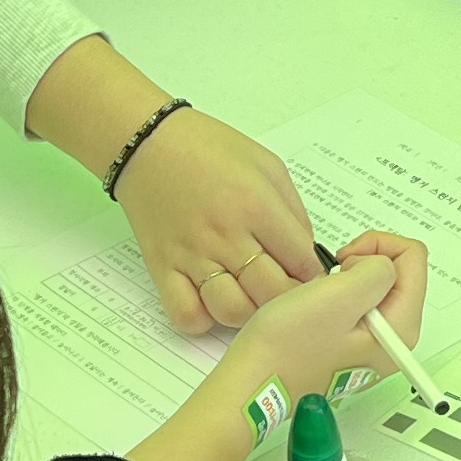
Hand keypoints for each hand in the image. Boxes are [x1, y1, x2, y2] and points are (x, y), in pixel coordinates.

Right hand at [113, 108, 321, 329]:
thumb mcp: (267, 165)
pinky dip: (204, 318)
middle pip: (272, 293)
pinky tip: (212, 300)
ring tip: (250, 295)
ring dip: (249, 311)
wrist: (147, 142)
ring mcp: (192, 255)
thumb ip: (293, 212)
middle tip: (283, 288)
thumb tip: (305, 254)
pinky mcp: (163, 268)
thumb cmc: (208, 148)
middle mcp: (226, 235)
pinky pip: (187, 315)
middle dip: (287, 297)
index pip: (302, 262)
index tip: (308, 274)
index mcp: (256, 206)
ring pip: (233, 310)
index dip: (313, 273)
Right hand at [224, 235, 430, 402]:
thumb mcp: (339, 294)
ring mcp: (374, 344)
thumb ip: (375, 270)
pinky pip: (357, 303)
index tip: (345, 260)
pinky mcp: (353, 344)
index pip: (413, 257)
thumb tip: (378, 264)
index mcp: (401, 329)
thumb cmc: (287, 345)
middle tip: (330, 278)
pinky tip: (315, 309)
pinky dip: (337, 294)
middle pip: (398, 271)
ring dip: (346, 278)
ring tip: (319, 297)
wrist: (252, 382)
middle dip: (363, 262)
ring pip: (374, 285)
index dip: (376, 246)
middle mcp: (395, 340)